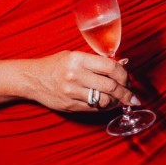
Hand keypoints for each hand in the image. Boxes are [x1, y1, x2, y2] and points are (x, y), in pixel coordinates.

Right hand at [25, 50, 139, 113]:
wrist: (33, 79)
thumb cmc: (56, 65)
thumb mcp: (75, 56)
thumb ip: (97, 61)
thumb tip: (123, 64)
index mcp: (78, 60)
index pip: (110, 67)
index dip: (124, 74)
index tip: (128, 79)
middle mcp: (75, 76)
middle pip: (111, 86)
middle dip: (126, 92)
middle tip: (132, 95)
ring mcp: (72, 92)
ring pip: (105, 101)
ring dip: (118, 102)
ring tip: (121, 100)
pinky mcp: (71, 105)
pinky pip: (95, 108)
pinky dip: (106, 107)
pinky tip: (109, 104)